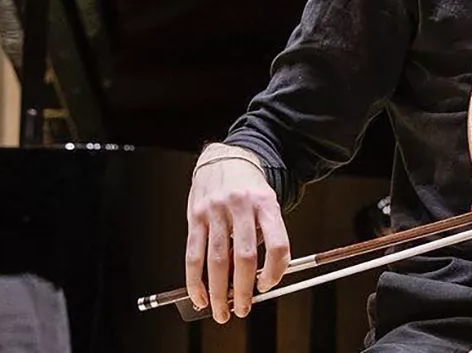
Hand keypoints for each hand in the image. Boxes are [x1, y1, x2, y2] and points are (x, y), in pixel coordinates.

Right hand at [184, 144, 290, 322]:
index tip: (268, 286)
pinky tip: (199, 296)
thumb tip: (255, 280)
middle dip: (243, 290)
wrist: (223, 159)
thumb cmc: (248, 189)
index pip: (278, 243)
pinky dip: (195, 281)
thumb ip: (265, 236)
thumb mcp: (266, 204)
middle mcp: (242, 206)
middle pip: (244, 257)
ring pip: (216, 260)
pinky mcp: (195, 216)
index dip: (275, 270)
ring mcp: (216, 211)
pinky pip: (193, 254)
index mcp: (266, 204)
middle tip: (243, 309)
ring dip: (218, 292)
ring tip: (221, 311)